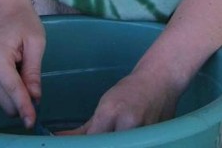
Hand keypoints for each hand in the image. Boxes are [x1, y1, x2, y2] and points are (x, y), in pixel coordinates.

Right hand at [0, 4, 44, 127]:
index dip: (24, 107)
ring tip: (27, 69)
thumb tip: (35, 97)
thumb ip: (33, 71)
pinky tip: (20, 72)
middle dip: (23, 101)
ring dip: (18, 95)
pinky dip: (13, 90)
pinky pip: (1, 92)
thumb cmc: (22, 19)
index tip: (33, 121)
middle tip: (38, 84)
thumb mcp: (35, 42)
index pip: (12, 89)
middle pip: (6, 100)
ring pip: (3, 99)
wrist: (5, 6)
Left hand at [60, 65, 182, 134]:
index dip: (85, 146)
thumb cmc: (129, 91)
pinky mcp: (155, 138)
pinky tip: (125, 140)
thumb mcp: (105, 105)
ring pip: (121, 145)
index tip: (79, 146)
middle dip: (101, 144)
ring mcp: (143, 133)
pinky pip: (137, 145)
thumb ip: (85, 129)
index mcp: (110, 112)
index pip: (92, 141)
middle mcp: (126, 124)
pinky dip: (128, 143)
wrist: (160, 80)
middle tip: (99, 140)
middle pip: (106, 145)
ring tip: (113, 136)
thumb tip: (61, 140)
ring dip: (115, 142)